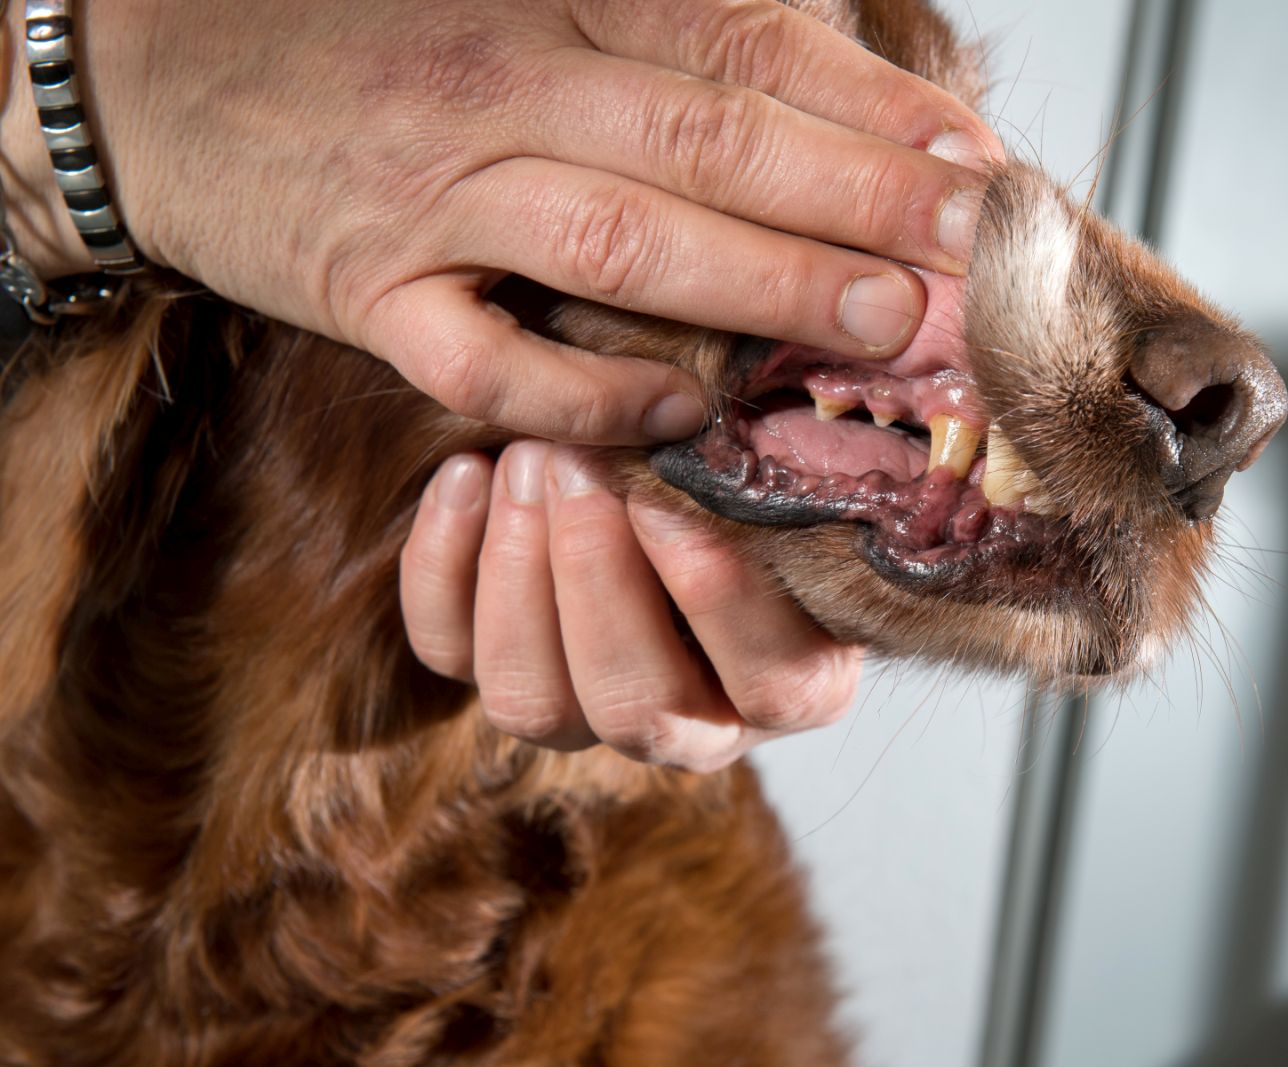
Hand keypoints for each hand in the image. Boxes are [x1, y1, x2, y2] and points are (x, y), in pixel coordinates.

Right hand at [3, 0, 999, 443]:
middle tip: (969, 252)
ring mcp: (430, 199)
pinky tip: (678, 415)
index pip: (740, 44)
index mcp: (550, 6)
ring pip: (615, 244)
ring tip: (878, 323)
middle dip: (855, 196)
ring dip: (757, 284)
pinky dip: (585, 396)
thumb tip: (813, 83)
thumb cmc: (375, 47)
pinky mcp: (367, 297)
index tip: (972, 161)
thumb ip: (649, 42)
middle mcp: (500, 91)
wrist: (165, 82)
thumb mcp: (515, 6)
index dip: (866, 104)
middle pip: (705, 139)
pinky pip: (484, 365)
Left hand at [400, 441, 862, 771]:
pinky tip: (463, 474)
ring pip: (531, 705)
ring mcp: (586, 711)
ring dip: (517, 577)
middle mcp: (695, 724)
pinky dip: (441, 568)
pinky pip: (448, 655)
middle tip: (576, 464)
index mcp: (796, 683)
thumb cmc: (761, 459)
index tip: (668, 499)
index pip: (771, 679)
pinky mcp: (501, 673)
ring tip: (524, 458)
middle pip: (636, 709)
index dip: (716, 597)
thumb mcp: (800, 467)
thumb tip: (812, 404)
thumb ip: (801, 470)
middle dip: (595, 582)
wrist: (669, 459)